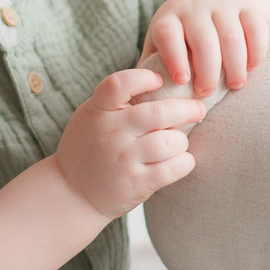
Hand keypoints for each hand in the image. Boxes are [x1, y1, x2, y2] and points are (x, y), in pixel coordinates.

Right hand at [54, 68, 204, 217]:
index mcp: (98, 110)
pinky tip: (181, 160)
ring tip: (178, 142)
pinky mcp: (136, 184)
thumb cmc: (91, 147)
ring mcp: (123, 159)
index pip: (120, 84)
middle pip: (159, 113)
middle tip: (198, 109)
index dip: (144, 78)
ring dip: (182, 141)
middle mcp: (110, 133)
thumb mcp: (93, 116)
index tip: (159, 81)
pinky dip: (184, 162)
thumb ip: (118, 100)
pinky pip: (173, 168)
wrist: (71, 193)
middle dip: (187, 109)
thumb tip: (162, 76)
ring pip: (170, 142)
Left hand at [146, 0, 269, 93]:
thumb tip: (139, 102)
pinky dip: (256, 50)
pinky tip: (251, 67)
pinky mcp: (246, 4)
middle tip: (208, 93)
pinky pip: (256, 27)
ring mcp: (222, 3)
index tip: (182, 81)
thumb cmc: (181, 31)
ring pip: (231, 35)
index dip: (174, 58)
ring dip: (235, 65)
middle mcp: (194, 7)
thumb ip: (152, 67)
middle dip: (208, 70)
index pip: (168, 34)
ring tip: (235, 85)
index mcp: (169, 18)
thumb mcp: (161, 41)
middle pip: (203, 40)